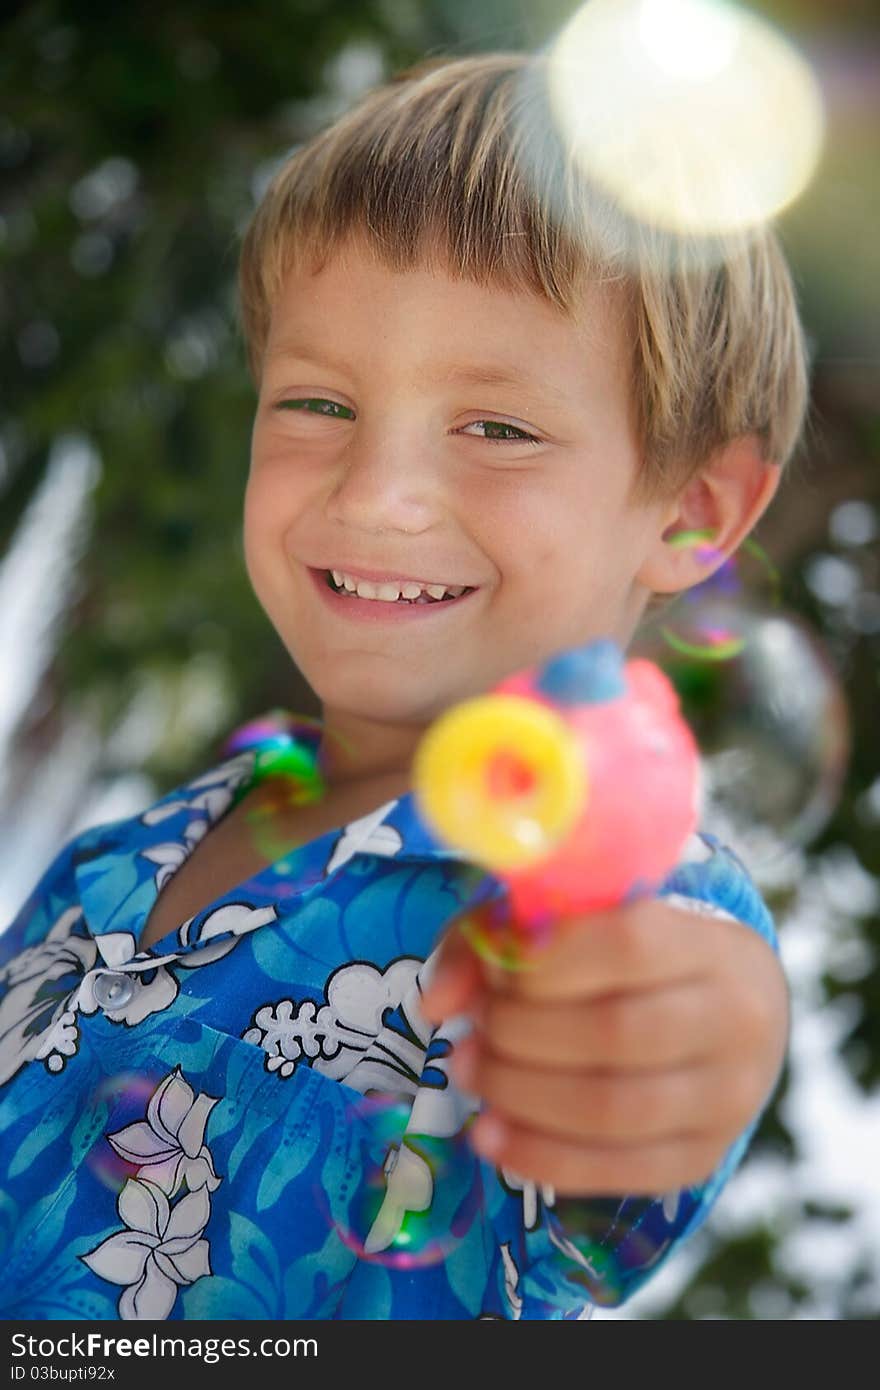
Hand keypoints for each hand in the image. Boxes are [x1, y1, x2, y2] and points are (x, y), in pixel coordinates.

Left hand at [420, 898, 788, 1195]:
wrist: (735, 1009)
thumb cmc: (635, 954)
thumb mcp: (576, 922)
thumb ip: (500, 938)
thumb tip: (438, 1003)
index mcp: (710, 942)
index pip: (627, 944)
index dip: (543, 961)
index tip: (494, 969)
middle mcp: (734, 1019)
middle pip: (614, 1033)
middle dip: (517, 1036)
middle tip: (468, 1034)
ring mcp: (728, 1097)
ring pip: (613, 1109)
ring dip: (519, 1097)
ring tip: (468, 1075)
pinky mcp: (704, 1156)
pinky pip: (618, 1172)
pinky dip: (541, 1157)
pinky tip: (491, 1137)